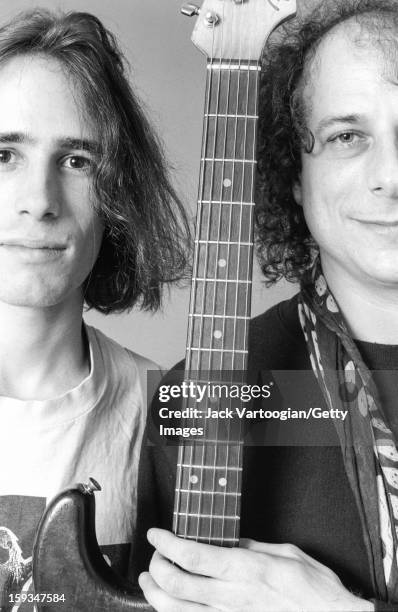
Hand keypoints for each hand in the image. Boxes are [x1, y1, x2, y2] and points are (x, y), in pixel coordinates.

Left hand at [138, 529, 373, 611]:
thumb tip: (228, 539)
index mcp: (245, 569)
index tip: (156, 534)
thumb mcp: (286, 552)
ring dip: (156, 595)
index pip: (193, 555)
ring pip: (178, 611)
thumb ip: (252, 545)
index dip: (167, 543)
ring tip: (149, 581)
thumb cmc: (314, 590)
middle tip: (153, 555)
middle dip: (156, 567)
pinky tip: (171, 604)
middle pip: (177, 584)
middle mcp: (232, 597)